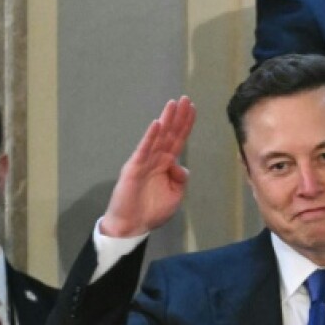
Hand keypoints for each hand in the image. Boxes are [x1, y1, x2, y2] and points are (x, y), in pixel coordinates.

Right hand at [100, 96, 196, 237]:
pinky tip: (156, 125)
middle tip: (186, 99)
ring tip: (173, 104)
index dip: (186, 125)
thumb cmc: (152, 211)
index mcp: (166, 164)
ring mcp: (144, 161)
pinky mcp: (134, 167)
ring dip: (165, 120)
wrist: (132, 225)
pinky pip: (144, 149)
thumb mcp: (175, 196)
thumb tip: (180, 165)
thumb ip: (180, 179)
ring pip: (158, 137)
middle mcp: (156, 159)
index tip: (193, 108)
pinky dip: (150, 137)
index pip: (178, 140)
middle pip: (170, 133)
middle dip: (178, 117)